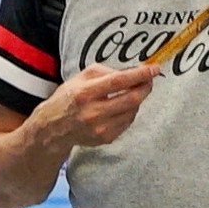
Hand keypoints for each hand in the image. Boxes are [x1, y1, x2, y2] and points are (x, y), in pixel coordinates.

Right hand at [39, 59, 156, 150]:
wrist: (53, 127)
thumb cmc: (69, 97)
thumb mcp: (81, 77)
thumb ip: (106, 71)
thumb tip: (133, 71)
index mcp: (85, 93)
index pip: (118, 81)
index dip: (139, 75)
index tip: (154, 68)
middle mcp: (93, 112)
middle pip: (131, 99)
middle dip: (145, 87)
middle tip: (150, 80)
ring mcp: (100, 128)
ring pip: (132, 111)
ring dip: (138, 99)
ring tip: (132, 91)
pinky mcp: (106, 138)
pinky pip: (127, 122)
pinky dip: (130, 111)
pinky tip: (122, 106)